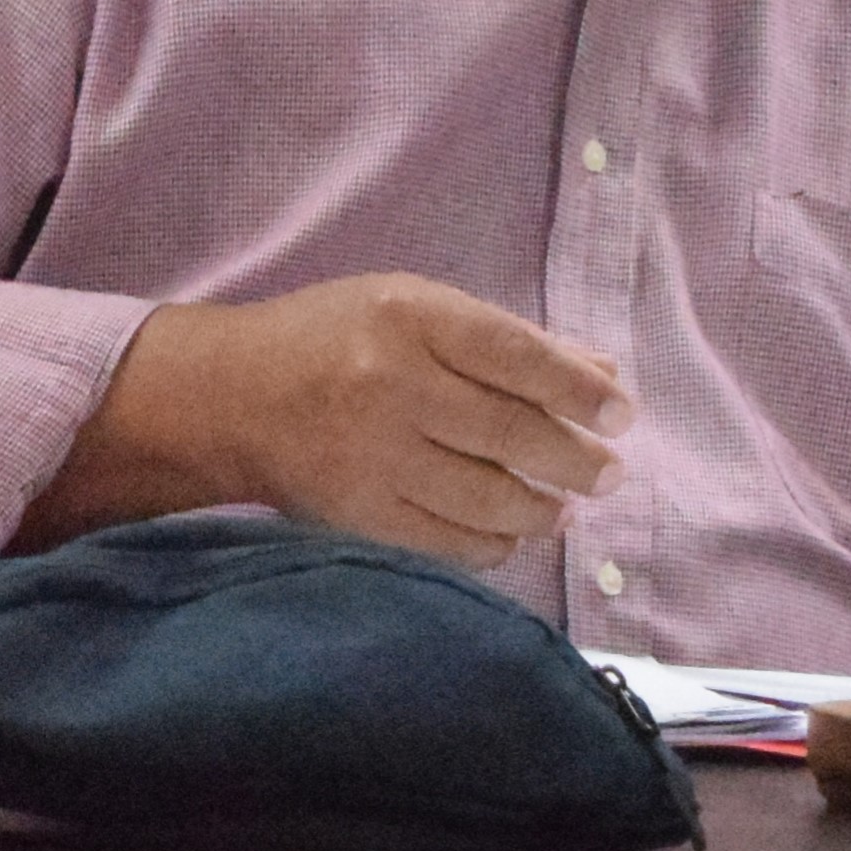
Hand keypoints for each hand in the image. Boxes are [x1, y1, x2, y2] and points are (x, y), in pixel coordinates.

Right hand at [27, 272, 632, 568]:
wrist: (227, 396)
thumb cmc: (339, 339)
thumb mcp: (417, 308)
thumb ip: (508, 341)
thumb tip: (603, 374)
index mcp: (410, 318)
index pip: (516, 356)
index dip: (578, 391)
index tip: (622, 417)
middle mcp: (389, 384)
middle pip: (507, 432)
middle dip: (574, 460)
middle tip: (608, 474)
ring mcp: (369, 454)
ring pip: (482, 495)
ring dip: (540, 509)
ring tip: (563, 508)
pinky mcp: (354, 512)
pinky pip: (444, 540)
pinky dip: (490, 542)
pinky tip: (511, 533)